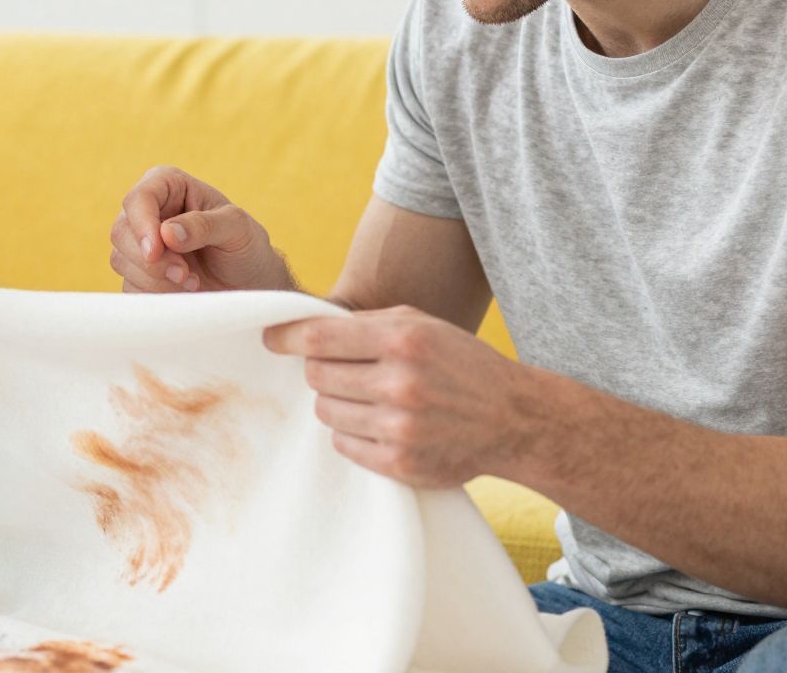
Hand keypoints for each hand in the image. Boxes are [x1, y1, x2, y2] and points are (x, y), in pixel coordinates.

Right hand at [109, 166, 295, 293]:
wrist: (248, 283)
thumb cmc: (245, 245)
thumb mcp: (237, 228)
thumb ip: (204, 225)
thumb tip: (167, 233)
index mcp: (168, 186)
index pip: (138, 199)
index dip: (142, 226)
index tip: (156, 252)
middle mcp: (148, 211)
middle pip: (121, 232)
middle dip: (152, 260)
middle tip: (184, 275)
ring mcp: (139, 243)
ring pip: (121, 260)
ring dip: (156, 280)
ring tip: (192, 282)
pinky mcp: (137, 273)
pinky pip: (129, 285)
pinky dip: (154, 295)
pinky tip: (181, 293)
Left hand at [263, 305, 537, 487]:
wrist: (514, 419)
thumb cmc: (461, 364)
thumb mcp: (422, 325)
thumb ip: (365, 324)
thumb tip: (302, 329)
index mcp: (403, 339)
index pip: (319, 338)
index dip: (287, 337)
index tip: (272, 339)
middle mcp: (400, 383)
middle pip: (317, 375)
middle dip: (323, 370)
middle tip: (346, 371)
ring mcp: (399, 427)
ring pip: (326, 411)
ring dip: (338, 403)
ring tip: (369, 398)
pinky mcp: (399, 463)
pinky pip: (344, 445)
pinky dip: (353, 434)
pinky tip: (380, 423)